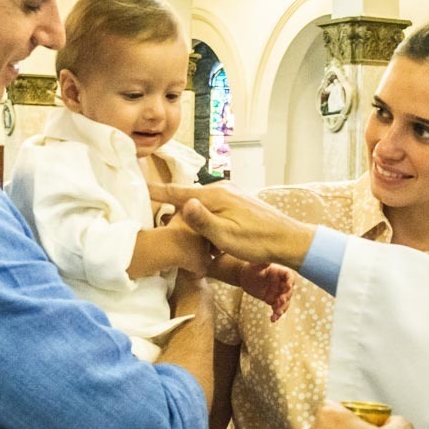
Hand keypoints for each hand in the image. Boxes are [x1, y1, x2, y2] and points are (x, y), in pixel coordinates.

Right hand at [147, 182, 314, 269]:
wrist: (289, 240)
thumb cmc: (257, 242)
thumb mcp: (225, 236)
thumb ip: (203, 220)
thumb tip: (183, 202)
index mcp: (215, 196)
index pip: (178, 192)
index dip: (157, 191)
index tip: (139, 186)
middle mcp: (222, 189)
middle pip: (188, 197)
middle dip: (172, 207)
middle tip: (154, 215)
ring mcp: (231, 194)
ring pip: (201, 204)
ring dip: (191, 217)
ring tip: (180, 230)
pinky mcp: (237, 202)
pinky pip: (212, 208)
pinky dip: (204, 219)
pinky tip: (206, 234)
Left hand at [239, 262, 294, 321]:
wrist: (244, 278)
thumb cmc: (251, 269)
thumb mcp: (256, 265)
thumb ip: (263, 262)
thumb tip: (267, 259)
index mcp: (280, 272)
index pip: (289, 276)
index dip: (291, 281)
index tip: (288, 287)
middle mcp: (281, 283)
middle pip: (289, 291)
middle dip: (286, 297)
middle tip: (279, 301)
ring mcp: (278, 292)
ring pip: (285, 302)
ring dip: (282, 308)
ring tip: (276, 314)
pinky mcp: (273, 300)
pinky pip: (277, 308)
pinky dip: (276, 314)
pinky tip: (272, 319)